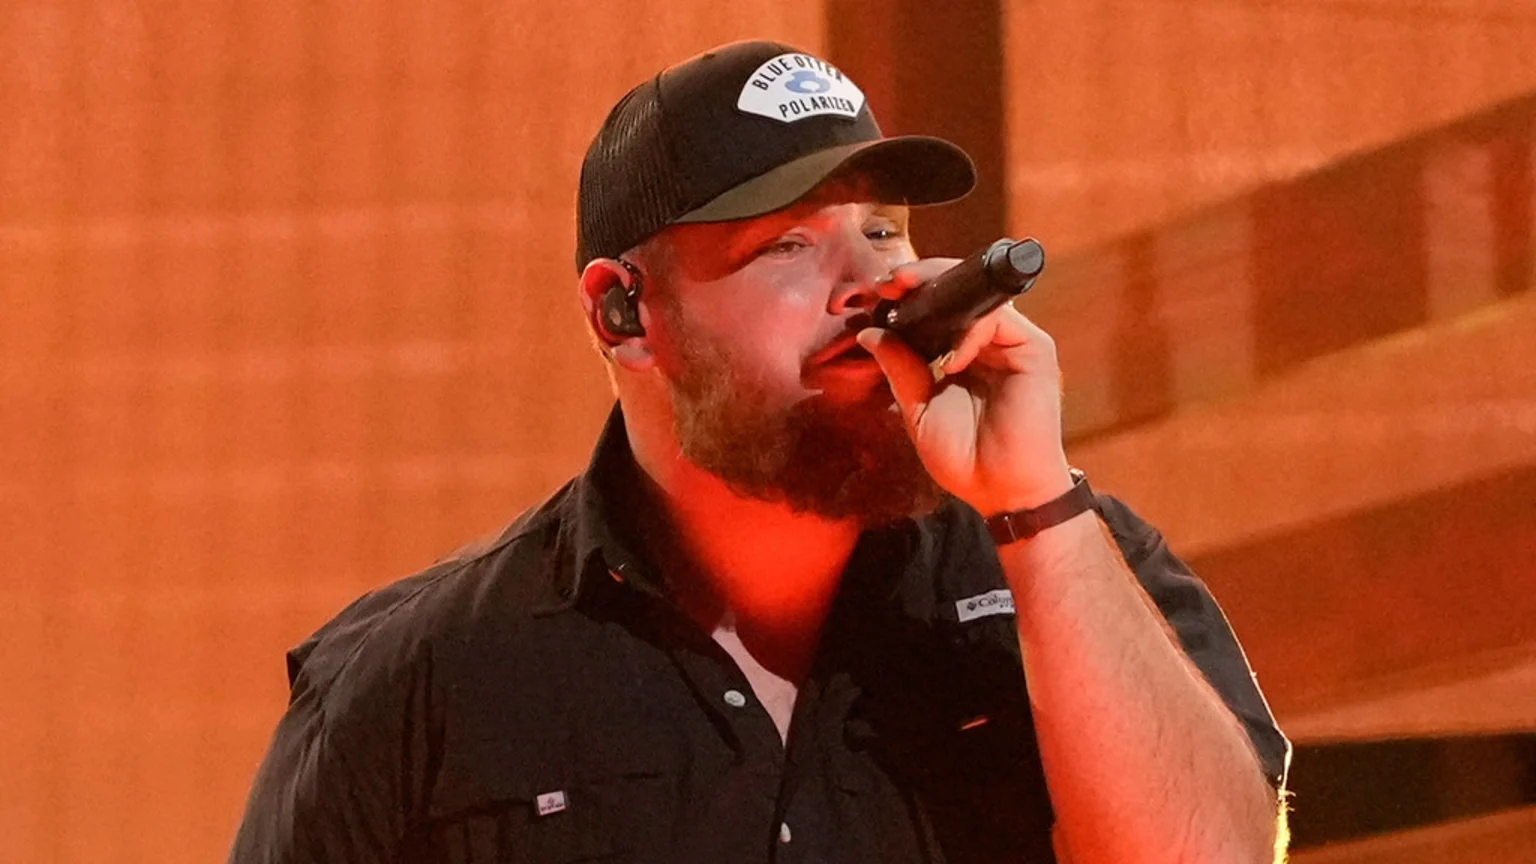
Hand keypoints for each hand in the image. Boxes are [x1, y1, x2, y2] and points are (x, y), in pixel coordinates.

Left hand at [857, 258, 1073, 514]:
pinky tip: (952, 360)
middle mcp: (988, 343)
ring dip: (942, 292)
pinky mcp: (1035, 351)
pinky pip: (1001, 322)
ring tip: (909, 300)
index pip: (940, 308)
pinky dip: (972, 333)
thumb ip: (900, 369)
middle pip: (960, 293)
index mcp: (961, 353)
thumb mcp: (919, 410)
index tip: (880, 290)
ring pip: (979, 297)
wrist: (1002, 490)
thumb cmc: (964, 457)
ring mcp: (1013, 344)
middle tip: (890, 281)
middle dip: (924, 278)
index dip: (912, 293)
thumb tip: (869, 332)